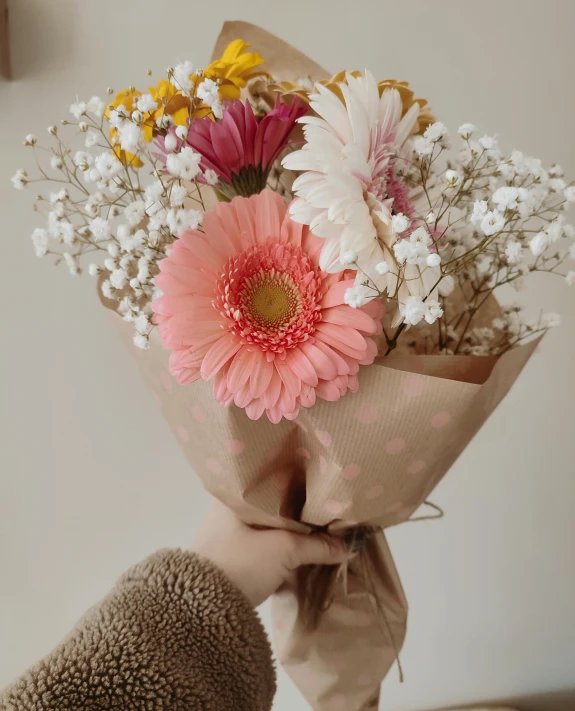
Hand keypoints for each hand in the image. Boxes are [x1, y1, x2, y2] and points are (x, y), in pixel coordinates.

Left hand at [192, 499, 347, 606]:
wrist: (202, 609)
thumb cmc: (240, 564)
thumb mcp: (284, 549)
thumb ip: (319, 545)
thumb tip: (350, 544)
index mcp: (236, 493)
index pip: (279, 479)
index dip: (306, 485)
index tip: (331, 490)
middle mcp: (232, 508)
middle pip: (280, 505)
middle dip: (306, 513)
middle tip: (335, 514)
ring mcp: (233, 533)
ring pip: (276, 527)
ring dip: (298, 534)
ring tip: (328, 533)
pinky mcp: (237, 556)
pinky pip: (270, 544)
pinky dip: (288, 548)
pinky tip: (310, 550)